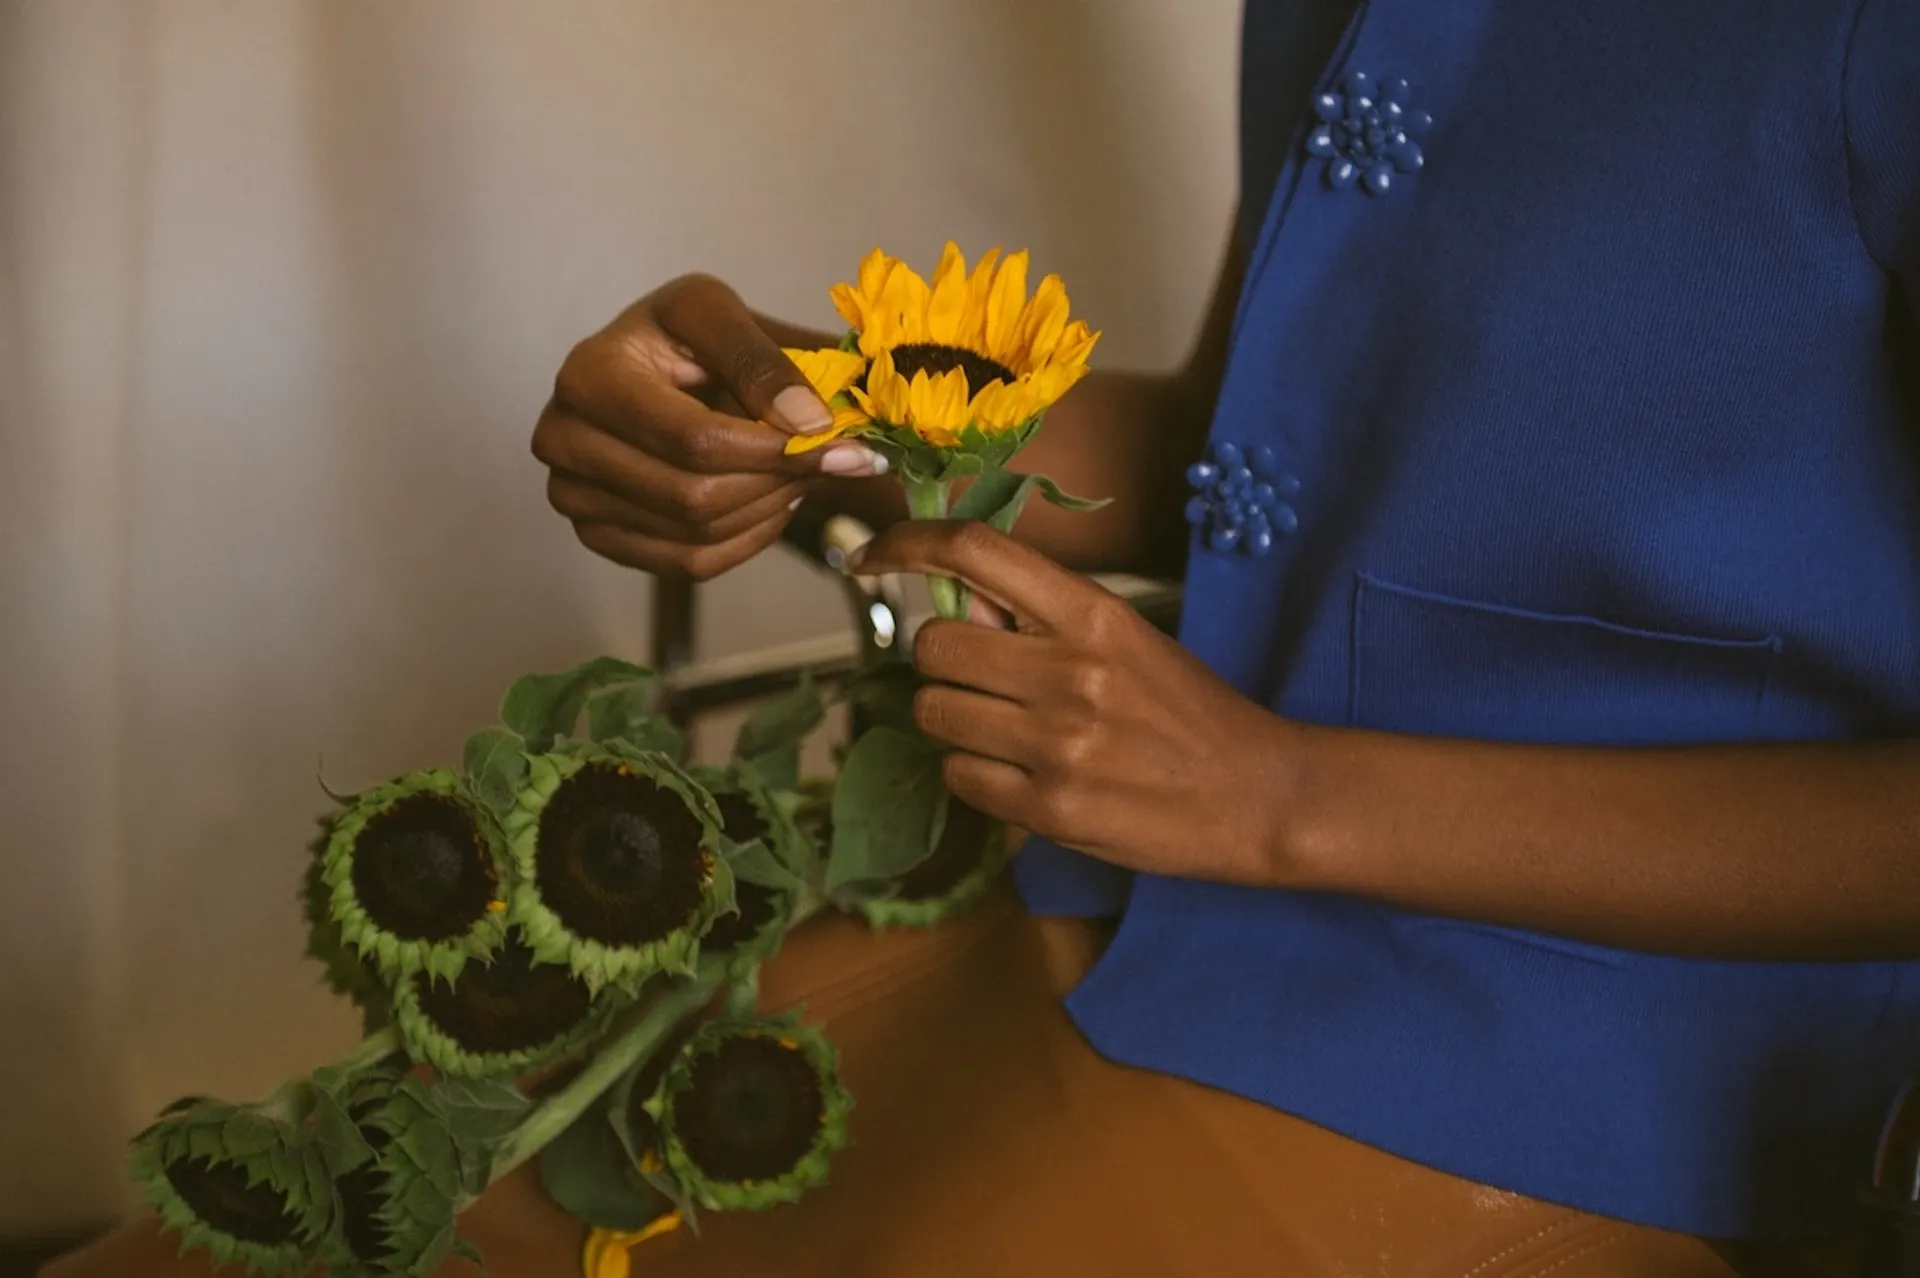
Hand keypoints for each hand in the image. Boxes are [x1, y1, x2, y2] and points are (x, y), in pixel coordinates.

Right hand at [532, 275, 883, 579]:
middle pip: (693, 495)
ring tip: (798, 474)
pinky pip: (687, 563)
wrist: (656, 371)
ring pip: (695, 534)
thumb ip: (765, 361)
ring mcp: (572, 495)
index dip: (777, 450)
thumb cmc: (686, 338)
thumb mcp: (721, 315)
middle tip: (829, 463)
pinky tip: (768, 502)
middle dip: (776, 482)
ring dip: (767, 509)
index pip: (694, 439)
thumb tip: (809, 424)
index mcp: (589, 375)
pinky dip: (746, 539)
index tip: (845, 447)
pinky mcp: (595, 535)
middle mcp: (563, 438)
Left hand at [854, 522, 1300, 882]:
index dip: (907, 545)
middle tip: (976, 677)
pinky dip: (975, 774)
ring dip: (952, 719)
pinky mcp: (1049, 809)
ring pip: (934, 713)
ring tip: (1003, 729)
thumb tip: (959, 605)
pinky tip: (1021, 773)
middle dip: (940, 660)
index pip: (975, 551)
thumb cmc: (1188, 712)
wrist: (1255, 795)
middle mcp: (1069, 673)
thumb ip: (1045, 618)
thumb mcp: (1127, 638)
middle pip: (932, 644)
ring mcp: (1056, 745)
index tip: (871, 556)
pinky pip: (959, 777)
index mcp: (1092, 615)